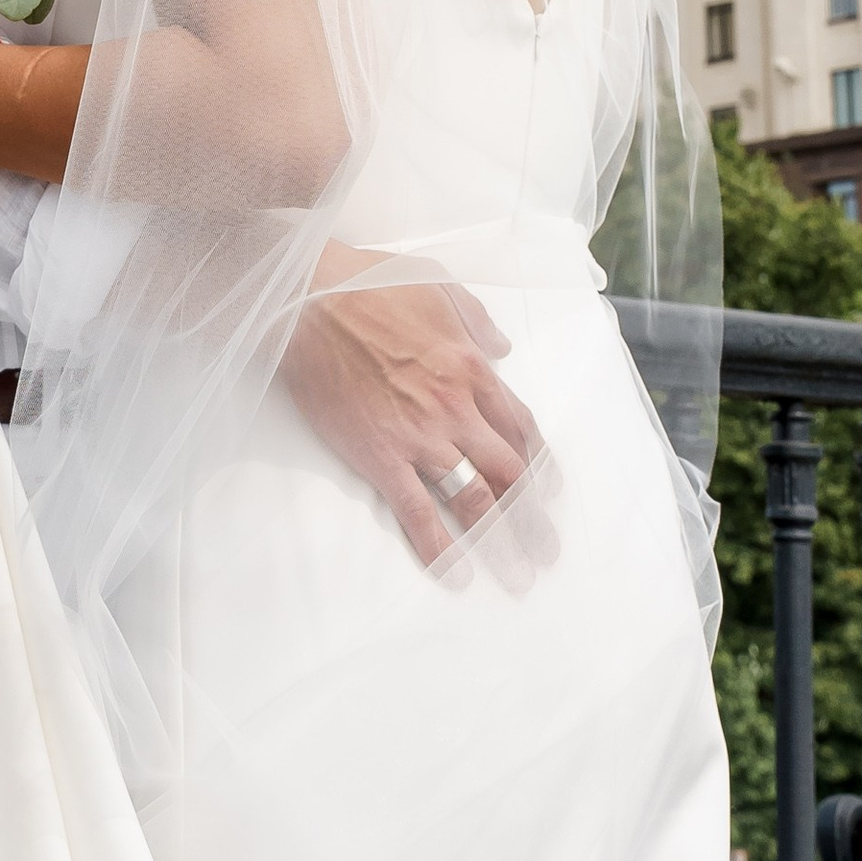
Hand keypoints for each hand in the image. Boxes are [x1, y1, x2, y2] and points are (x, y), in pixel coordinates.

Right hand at [277, 257, 548, 569]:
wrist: (310, 300)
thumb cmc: (371, 284)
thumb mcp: (440, 284)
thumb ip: (477, 320)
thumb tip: (503, 347)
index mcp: (473, 368)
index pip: (520, 428)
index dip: (539, 466)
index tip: (550, 494)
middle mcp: (456, 407)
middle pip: (508, 472)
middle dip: (533, 517)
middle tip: (546, 552)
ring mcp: (421, 436)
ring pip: (474, 498)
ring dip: (502, 542)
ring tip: (518, 576)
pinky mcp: (381, 456)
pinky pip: (418, 511)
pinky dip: (440, 547)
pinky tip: (457, 574)